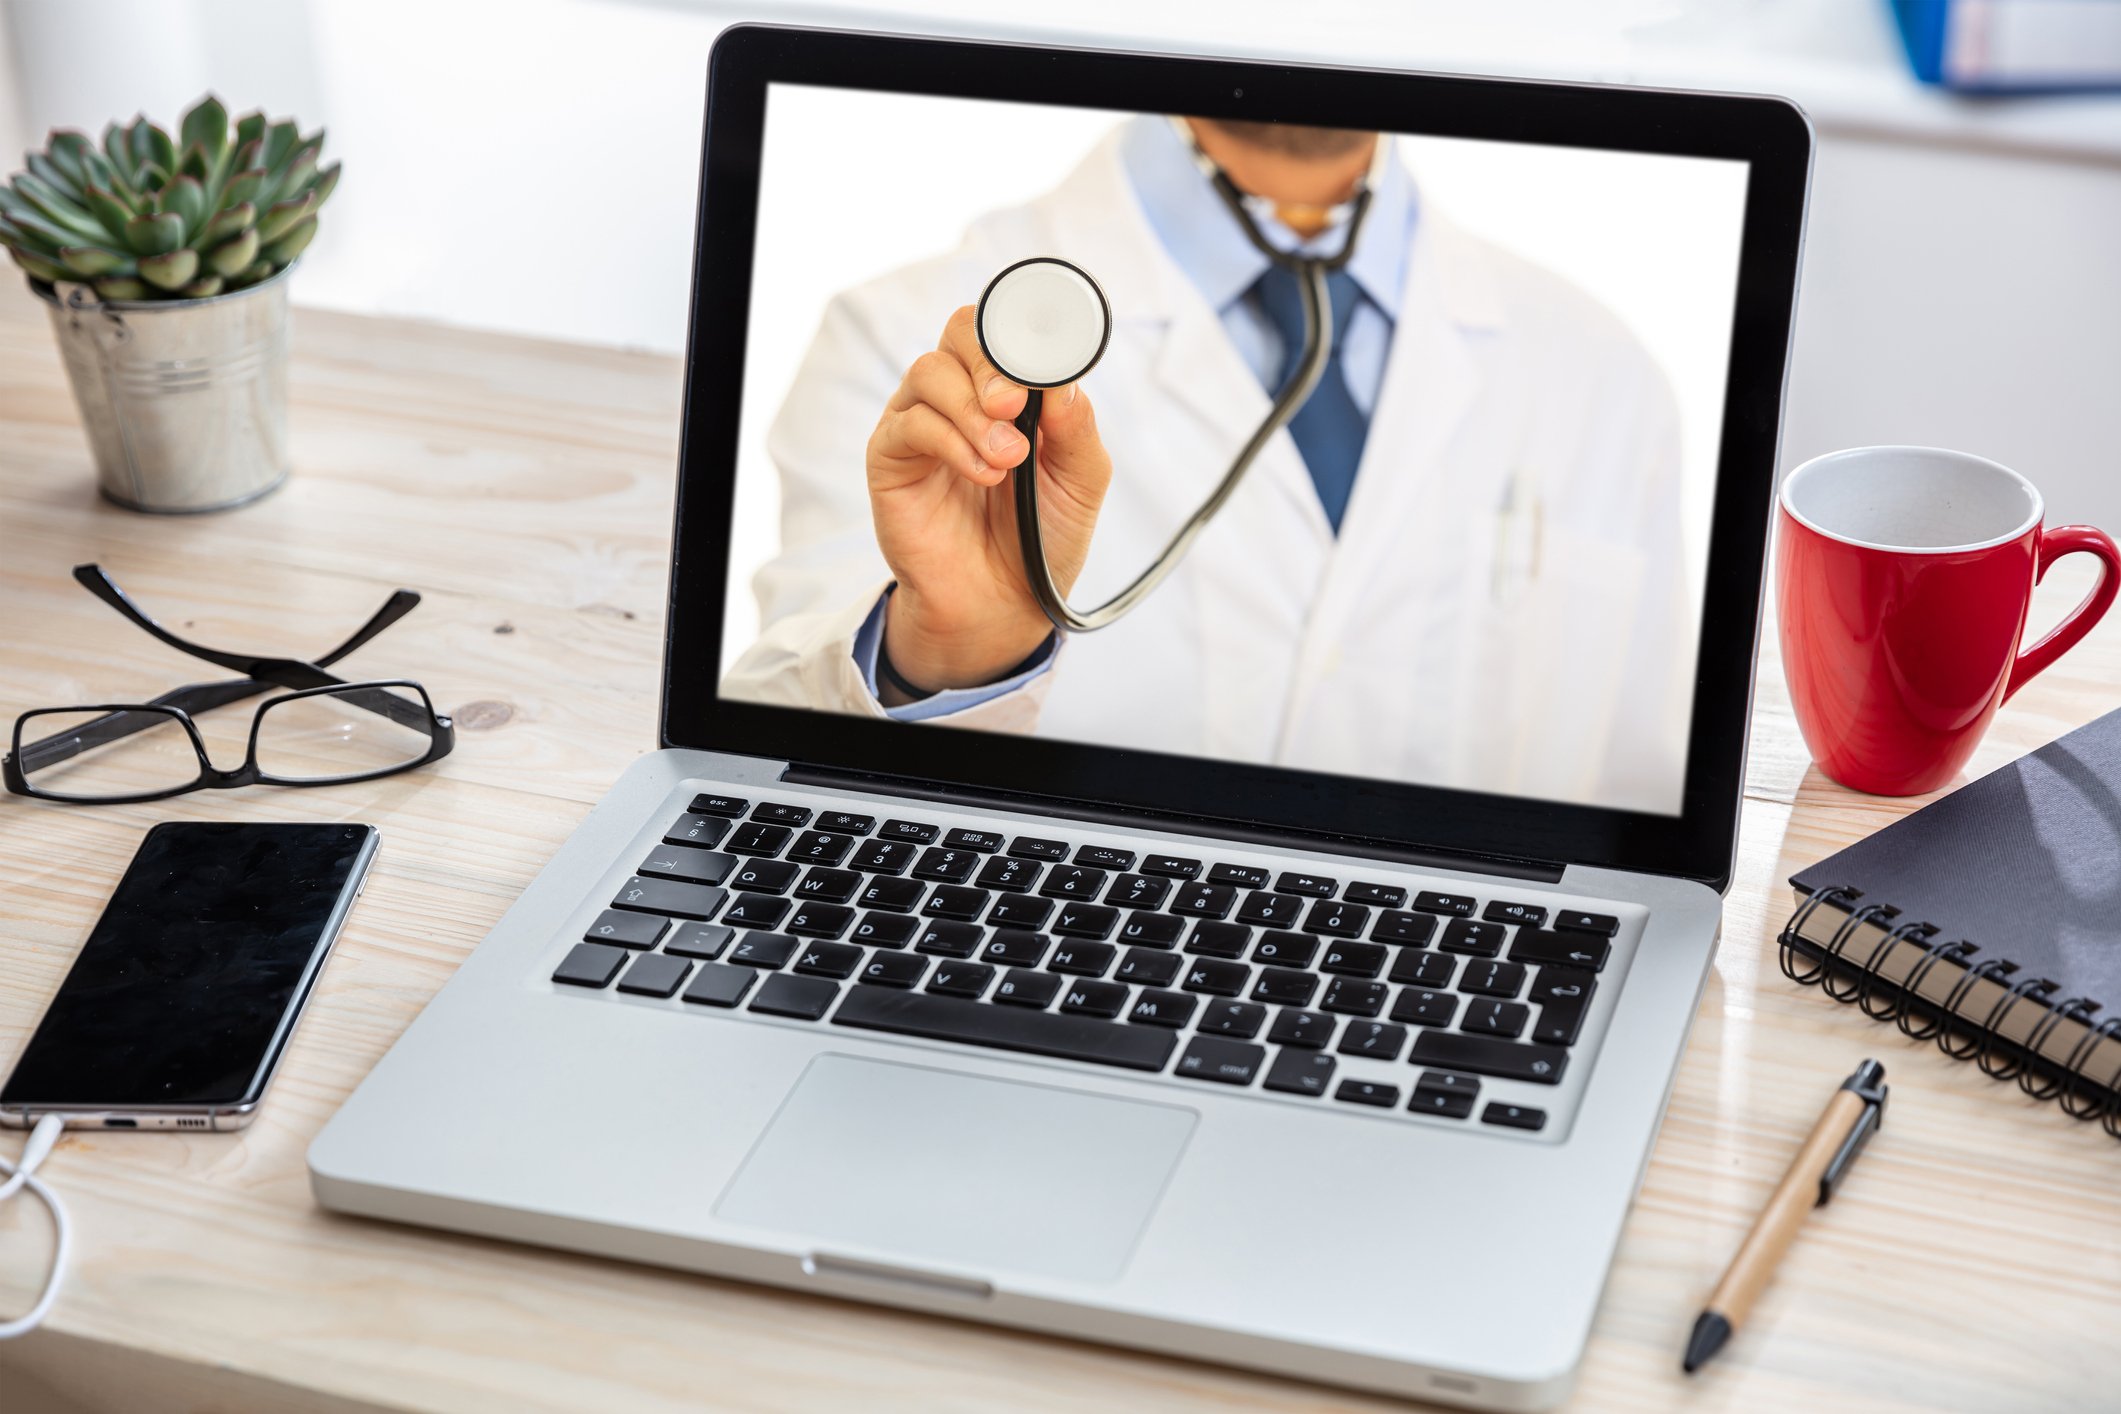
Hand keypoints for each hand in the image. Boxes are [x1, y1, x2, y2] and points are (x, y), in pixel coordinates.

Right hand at [864, 304, 1112, 699]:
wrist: (1004, 604)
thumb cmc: (1042, 538)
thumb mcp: (1081, 480)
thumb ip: (1075, 425)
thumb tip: (1061, 379)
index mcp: (1008, 389)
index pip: (1004, 329)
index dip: (1021, 333)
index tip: (1045, 366)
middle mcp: (961, 396)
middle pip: (961, 332)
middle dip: (992, 362)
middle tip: (1015, 406)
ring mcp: (921, 423)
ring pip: (930, 372)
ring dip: (973, 411)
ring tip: (1007, 459)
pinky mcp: (891, 459)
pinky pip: (910, 424)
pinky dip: (951, 442)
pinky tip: (983, 474)